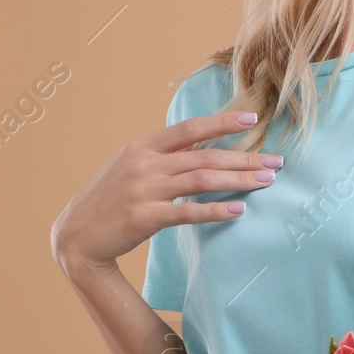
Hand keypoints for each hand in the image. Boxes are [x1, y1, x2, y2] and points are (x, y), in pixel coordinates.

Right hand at [50, 109, 280, 277]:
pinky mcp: (144, 218)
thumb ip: (165, 153)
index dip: (223, 122)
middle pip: (206, 156)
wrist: (77, 234)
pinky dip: (216, 210)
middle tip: (277, 162)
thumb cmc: (112, 197)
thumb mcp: (132, 165)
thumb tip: (205, 141)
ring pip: (202, 180)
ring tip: (267, 181)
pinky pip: (188, 212)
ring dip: (239, 180)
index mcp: (142, 146)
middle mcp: (144, 164)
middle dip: (246, 158)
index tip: (253, 119)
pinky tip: (239, 210)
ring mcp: (143, 190)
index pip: (190, 128)